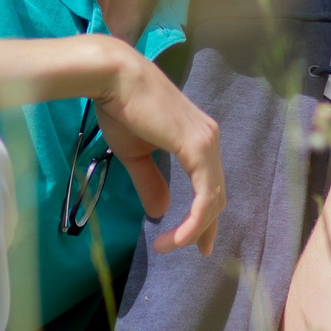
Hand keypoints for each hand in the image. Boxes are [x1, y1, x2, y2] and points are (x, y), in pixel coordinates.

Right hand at [92, 41, 223, 254]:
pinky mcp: (197, 148)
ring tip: (169, 246)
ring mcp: (206, 143)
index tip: (195, 241)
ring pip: (213, 199)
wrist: (114, 78)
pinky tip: (176, 236)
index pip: (211, 183)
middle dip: (207, 228)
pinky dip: (194, 220)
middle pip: (217, 194)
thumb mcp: (135, 154)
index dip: (206, 215)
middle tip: (198, 252)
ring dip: (195, 229)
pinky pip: (204, 195)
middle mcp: (209, 139)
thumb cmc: (121, 109)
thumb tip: (161, 211)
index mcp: (198, 138)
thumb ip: (151, 182)